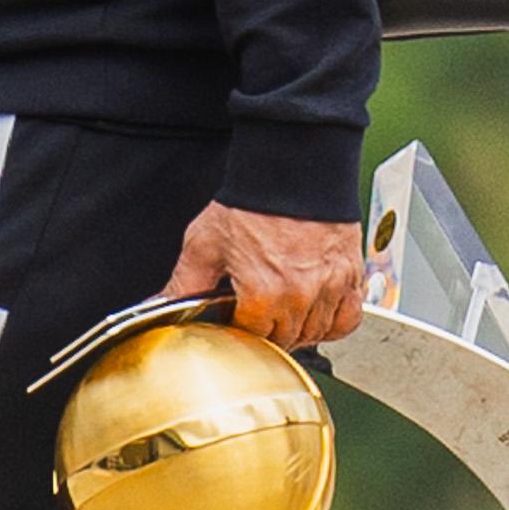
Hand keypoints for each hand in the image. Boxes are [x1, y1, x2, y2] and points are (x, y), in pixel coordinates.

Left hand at [162, 200, 363, 352]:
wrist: (291, 169)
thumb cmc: (250, 203)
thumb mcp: (204, 245)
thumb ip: (183, 285)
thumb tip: (157, 306)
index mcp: (264, 294)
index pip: (253, 338)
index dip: (240, 327)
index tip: (237, 315)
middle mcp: (300, 297)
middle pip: (285, 340)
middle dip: (268, 330)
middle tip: (257, 312)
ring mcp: (330, 288)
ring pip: (316, 333)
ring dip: (299, 329)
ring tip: (283, 311)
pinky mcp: (350, 276)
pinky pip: (347, 319)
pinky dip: (334, 322)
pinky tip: (316, 312)